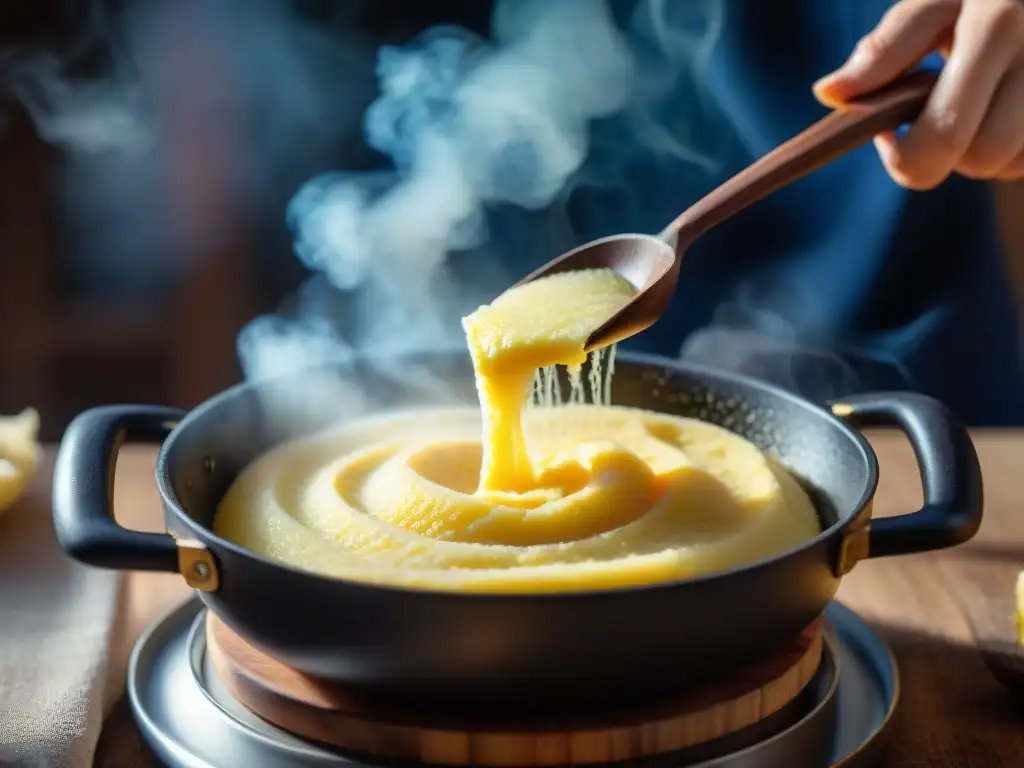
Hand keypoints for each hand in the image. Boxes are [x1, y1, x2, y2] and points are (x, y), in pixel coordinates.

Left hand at [813, 0, 1023, 188]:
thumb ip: (887, 47)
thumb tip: (828, 93)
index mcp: (999, 24)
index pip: (946, 131)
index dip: (904, 155)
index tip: (886, 133)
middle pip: (982, 158)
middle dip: (945, 155)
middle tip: (936, 119)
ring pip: (1011, 164)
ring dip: (981, 153)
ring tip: (978, 105)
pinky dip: (1011, 147)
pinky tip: (1006, 109)